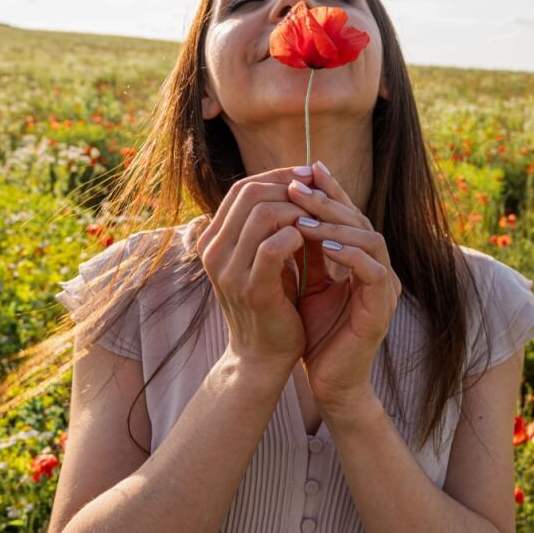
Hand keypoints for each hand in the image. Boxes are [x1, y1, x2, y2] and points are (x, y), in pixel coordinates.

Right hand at [196, 165, 318, 371]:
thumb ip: (272, 225)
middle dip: (289, 188)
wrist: (262, 356)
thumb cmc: (270, 303)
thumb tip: (298, 182)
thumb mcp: (265, 258)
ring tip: (319, 218)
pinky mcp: (252, 289)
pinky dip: (298, 236)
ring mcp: (229, 271)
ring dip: (298, 210)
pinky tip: (314, 241)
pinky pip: (274, 247)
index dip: (277, 176)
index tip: (307, 176)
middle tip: (318, 193)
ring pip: (263, 214)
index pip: (242, 188)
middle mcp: (214, 251)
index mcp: (213, 239)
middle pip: (250, 193)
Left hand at [288, 162, 401, 410]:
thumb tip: (281, 213)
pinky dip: (350, 254)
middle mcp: (378, 268)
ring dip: (336, 224)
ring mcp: (385, 287)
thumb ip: (304, 253)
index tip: (302, 170)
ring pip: (371, 239)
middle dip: (328, 200)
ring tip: (303, 216)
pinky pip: (373, 270)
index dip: (328, 191)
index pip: (348, 214)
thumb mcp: (306, 285)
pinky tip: (326, 247)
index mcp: (361, 260)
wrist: (330, 382)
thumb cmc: (317, 335)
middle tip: (298, 185)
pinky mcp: (382, 307)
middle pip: (360, 219)